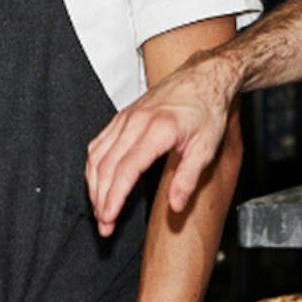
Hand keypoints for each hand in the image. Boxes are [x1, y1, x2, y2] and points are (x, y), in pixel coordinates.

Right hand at [84, 52, 237, 233]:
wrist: (203, 77)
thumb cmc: (207, 109)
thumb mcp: (207, 147)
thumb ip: (188, 178)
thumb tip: (175, 206)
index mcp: (157, 129)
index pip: (126, 169)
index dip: (114, 196)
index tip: (109, 217)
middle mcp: (136, 121)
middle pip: (106, 166)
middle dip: (100, 199)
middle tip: (104, 224)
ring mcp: (126, 117)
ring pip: (97, 155)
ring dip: (94, 185)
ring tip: (100, 209)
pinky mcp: (122, 116)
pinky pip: (98, 143)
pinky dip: (93, 166)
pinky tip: (97, 181)